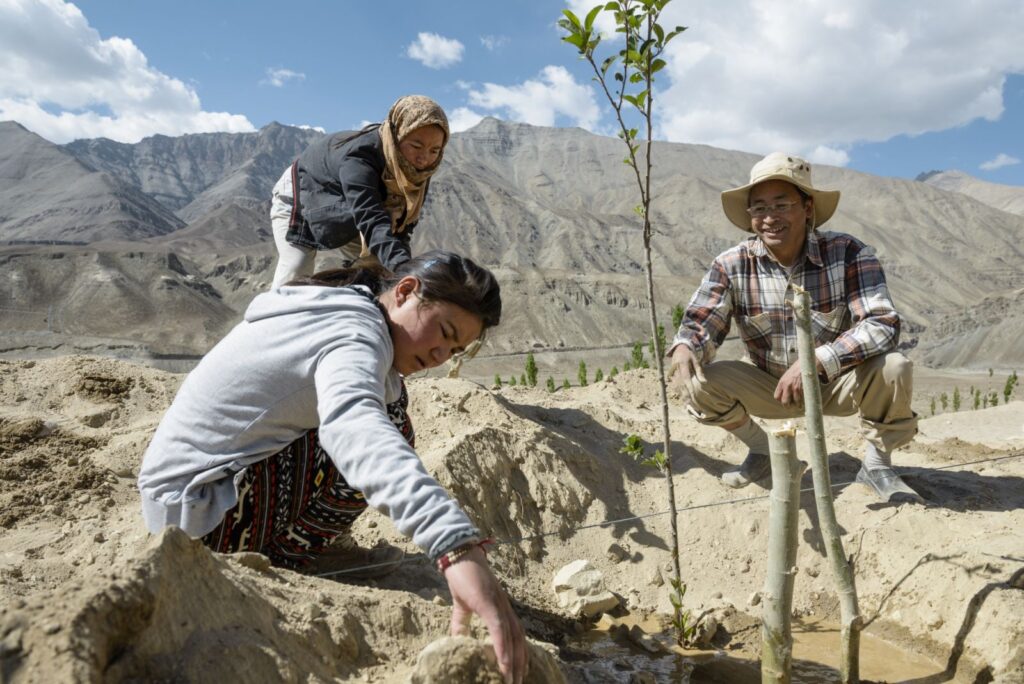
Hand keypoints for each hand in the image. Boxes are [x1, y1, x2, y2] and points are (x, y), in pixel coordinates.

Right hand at [444, 546, 527, 682]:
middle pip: (519, 641)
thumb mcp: (462, 606)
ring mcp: (499, 606)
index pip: (515, 635)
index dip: (519, 654)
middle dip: (520, 664)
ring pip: (512, 638)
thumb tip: (457, 640)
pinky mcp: (489, 604)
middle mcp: (505, 609)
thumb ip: (461, 623)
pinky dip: (502, 647)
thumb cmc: (463, 578)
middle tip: (517, 683)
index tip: (518, 673)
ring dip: (513, 661)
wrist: (459, 556)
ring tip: (511, 680)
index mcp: (501, 609)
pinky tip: (504, 663)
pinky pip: (499, 629)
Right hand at [669, 345, 703, 402]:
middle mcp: (676, 371)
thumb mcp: (696, 360)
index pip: (686, 379)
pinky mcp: (672, 376)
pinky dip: (678, 392)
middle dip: (685, 395)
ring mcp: (673, 374)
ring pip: (677, 387)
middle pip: (681, 385)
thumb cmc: (689, 355)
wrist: (679, 349)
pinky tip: (682, 399)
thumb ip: (699, 371)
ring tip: (686, 404)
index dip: (689, 388)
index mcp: (682, 366)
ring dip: (681, 395)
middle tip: (690, 404)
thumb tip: (704, 382)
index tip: (693, 395)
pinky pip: (675, 386)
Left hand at [773, 360, 803, 405]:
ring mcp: (793, 387)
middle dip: (788, 406)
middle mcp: (786, 385)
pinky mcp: (801, 388)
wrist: (806, 363)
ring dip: (796, 406)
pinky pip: (800, 399)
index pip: (776, 397)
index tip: (786, 401)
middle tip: (792, 407)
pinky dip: (801, 403)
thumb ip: (784, 385)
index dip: (781, 401)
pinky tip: (802, 404)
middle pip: (784, 402)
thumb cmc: (797, 370)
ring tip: (799, 406)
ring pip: (793, 402)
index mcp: (781, 383)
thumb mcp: (787, 376)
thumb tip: (784, 394)